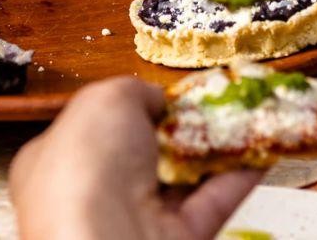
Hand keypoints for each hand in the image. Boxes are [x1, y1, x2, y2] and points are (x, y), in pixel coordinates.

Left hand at [9, 76, 261, 239]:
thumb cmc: (87, 166)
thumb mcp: (105, 100)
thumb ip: (134, 91)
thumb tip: (155, 99)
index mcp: (55, 159)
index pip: (94, 126)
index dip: (130, 106)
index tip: (166, 92)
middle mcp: (93, 193)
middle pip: (145, 152)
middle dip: (182, 127)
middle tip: (217, 100)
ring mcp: (135, 220)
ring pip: (183, 178)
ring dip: (218, 147)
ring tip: (249, 115)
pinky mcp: (177, 239)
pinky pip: (212, 202)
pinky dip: (238, 175)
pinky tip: (261, 149)